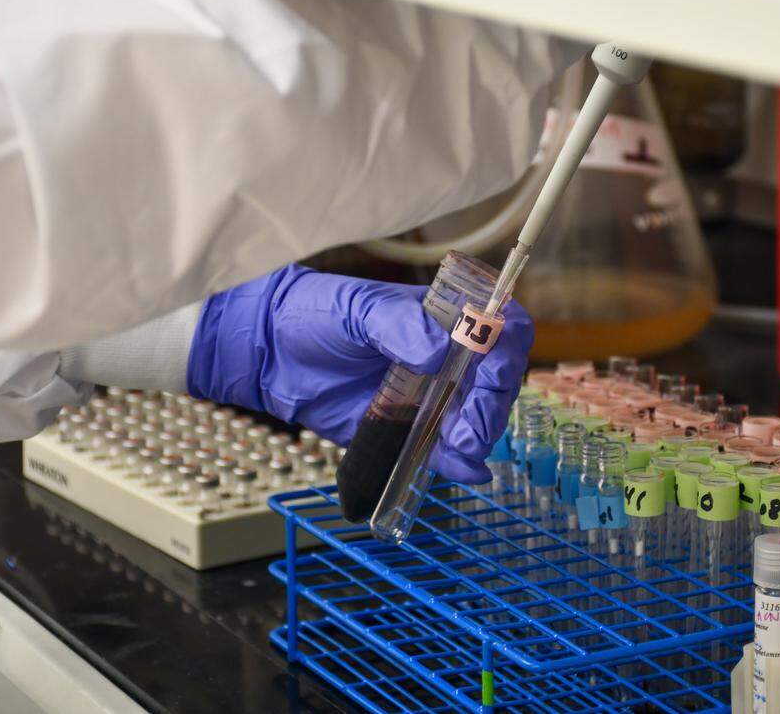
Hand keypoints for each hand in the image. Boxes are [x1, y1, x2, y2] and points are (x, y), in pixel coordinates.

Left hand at [186, 265, 531, 482]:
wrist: (271, 354)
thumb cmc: (316, 315)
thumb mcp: (358, 309)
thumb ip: (398, 325)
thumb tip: (436, 352)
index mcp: (443, 317)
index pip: (499, 327)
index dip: (508, 345)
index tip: (493, 365)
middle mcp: (446, 356)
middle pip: (497, 379)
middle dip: (493, 403)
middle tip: (471, 422)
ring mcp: (430, 394)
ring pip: (478, 417)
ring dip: (480, 434)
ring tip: (462, 446)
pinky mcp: (409, 429)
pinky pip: (445, 449)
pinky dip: (461, 462)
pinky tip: (466, 469)